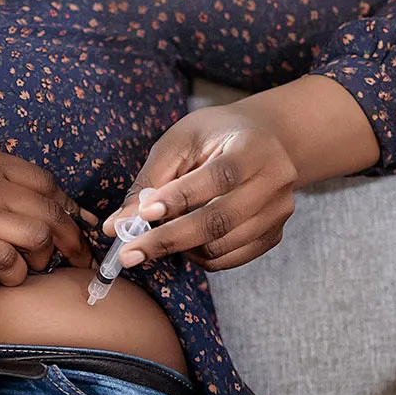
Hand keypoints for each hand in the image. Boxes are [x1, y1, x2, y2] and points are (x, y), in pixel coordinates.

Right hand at [0, 123, 95, 283]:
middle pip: (48, 211)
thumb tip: (7, 174)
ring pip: (32, 237)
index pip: (45, 181)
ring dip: (43, 256)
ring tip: (38, 265)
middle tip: (79, 256)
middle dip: (72, 237)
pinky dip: (14, 271)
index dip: (66, 204)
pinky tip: (10, 274)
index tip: (73, 220)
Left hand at [103, 103, 297, 272]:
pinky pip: (232, 259)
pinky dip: (201, 257)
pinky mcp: (275, 233)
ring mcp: (278, 211)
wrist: (267, 139)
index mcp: (253, 147)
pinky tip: (186, 242)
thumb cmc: (217, 135)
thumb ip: (150, 181)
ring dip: (183, 248)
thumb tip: (116, 226)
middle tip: (130, 253)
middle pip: (220, 220)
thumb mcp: (180, 142)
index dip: (180, 198)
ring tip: (158, 236)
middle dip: (169, 239)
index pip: (218, 177)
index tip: (144, 213)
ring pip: (223, 246)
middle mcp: (274, 181)